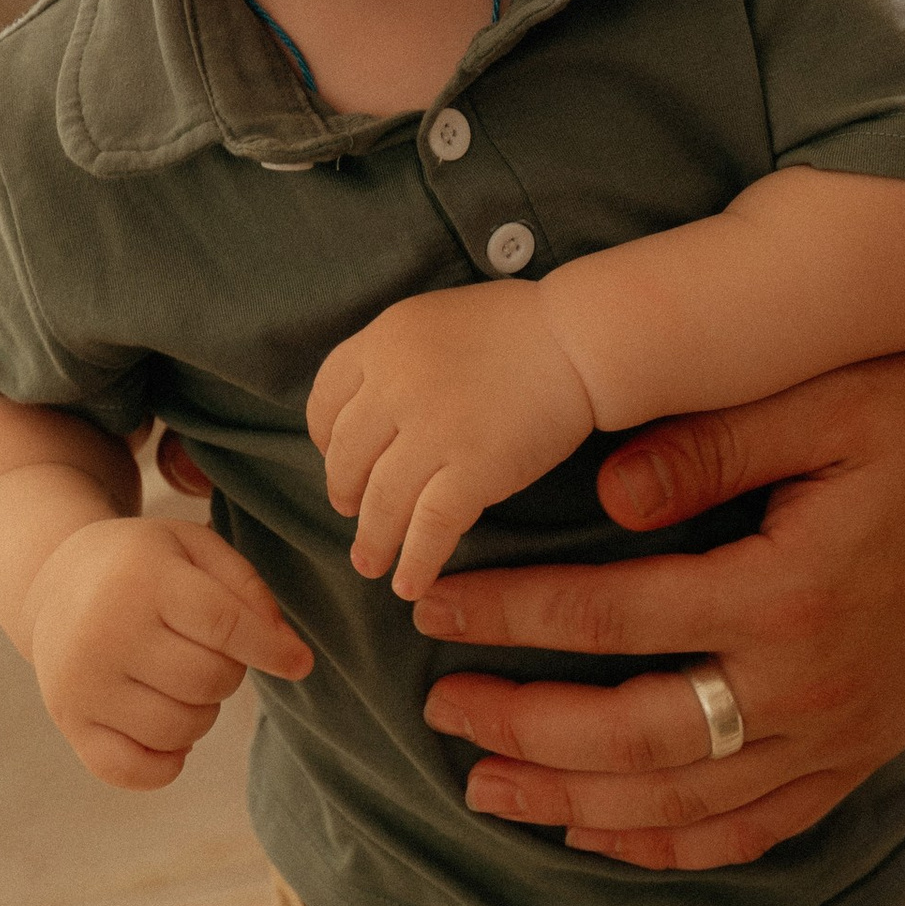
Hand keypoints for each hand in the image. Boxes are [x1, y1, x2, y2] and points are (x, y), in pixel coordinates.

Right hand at [24, 516, 310, 791]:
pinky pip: (132, 771)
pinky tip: (166, 730)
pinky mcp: (70, 724)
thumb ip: (247, 588)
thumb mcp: (194, 548)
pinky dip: (165, 762)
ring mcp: (82, 684)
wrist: (55, 582)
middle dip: (229, 673)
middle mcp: (104, 633)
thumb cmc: (144, 567)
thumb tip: (289, 653)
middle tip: (209, 654)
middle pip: (207, 682)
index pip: (225, 625)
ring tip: (182, 683)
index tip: (300, 663)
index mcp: (142, 579)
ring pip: (180, 729)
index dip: (272, 649)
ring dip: (201, 714)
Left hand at [308, 284, 596, 599]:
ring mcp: (434, 427)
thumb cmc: (521, 330)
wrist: (580, 339)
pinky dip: (416, 560)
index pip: (326, 399)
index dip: (324, 440)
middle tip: (352, 514)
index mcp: (385, 339)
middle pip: (347, 456)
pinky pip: (431, 526)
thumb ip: (399, 359)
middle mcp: (397, 383)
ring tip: (369, 563)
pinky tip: (409, 583)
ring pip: (382, 500)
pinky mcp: (475, 467)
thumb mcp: (437, 322)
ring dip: (372, 540)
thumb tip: (373, 413)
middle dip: (344, 492)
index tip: (335, 460)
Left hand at [414, 347, 904, 867]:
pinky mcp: (862, 756)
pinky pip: (754, 828)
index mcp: (786, 591)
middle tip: (439, 709)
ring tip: (489, 788)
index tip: (434, 603)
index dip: (511, 614)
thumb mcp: (837, 400)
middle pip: (630, 736)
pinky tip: (607, 835)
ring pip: (682, 802)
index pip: (612, 615)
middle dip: (522, 728)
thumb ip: (715, 440)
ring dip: (574, 803)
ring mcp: (836, 736)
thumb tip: (605, 493)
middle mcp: (804, 685)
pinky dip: (672, 845)